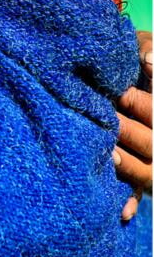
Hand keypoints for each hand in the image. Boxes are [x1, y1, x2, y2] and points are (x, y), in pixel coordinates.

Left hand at [114, 30, 151, 220]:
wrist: (136, 76)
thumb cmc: (140, 59)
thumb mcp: (146, 45)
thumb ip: (149, 47)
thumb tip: (150, 60)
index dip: (143, 102)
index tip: (120, 92)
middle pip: (152, 140)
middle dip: (129, 130)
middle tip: (107, 121)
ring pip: (147, 169)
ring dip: (127, 163)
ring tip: (107, 153)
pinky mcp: (147, 173)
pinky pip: (142, 190)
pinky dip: (132, 201)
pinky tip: (122, 211)